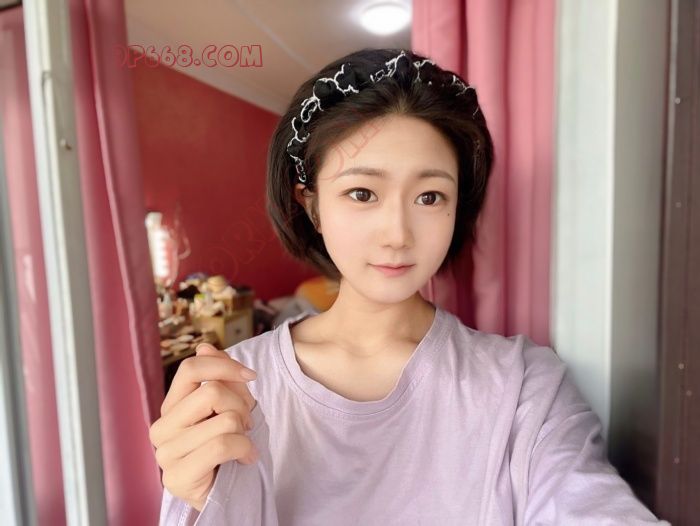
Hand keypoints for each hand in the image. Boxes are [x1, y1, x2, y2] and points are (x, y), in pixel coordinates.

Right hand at [149, 343, 259, 510]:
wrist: (227, 494)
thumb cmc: (227, 450)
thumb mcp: (229, 406)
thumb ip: (218, 378)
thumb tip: (204, 347)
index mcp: (171, 407)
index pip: (191, 369)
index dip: (225, 366)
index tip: (251, 376)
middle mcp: (161, 427)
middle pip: (211, 392)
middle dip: (241, 405)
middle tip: (246, 424)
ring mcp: (166, 453)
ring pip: (223, 419)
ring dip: (245, 431)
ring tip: (243, 443)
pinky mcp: (177, 477)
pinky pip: (223, 445)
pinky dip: (245, 449)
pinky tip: (246, 458)